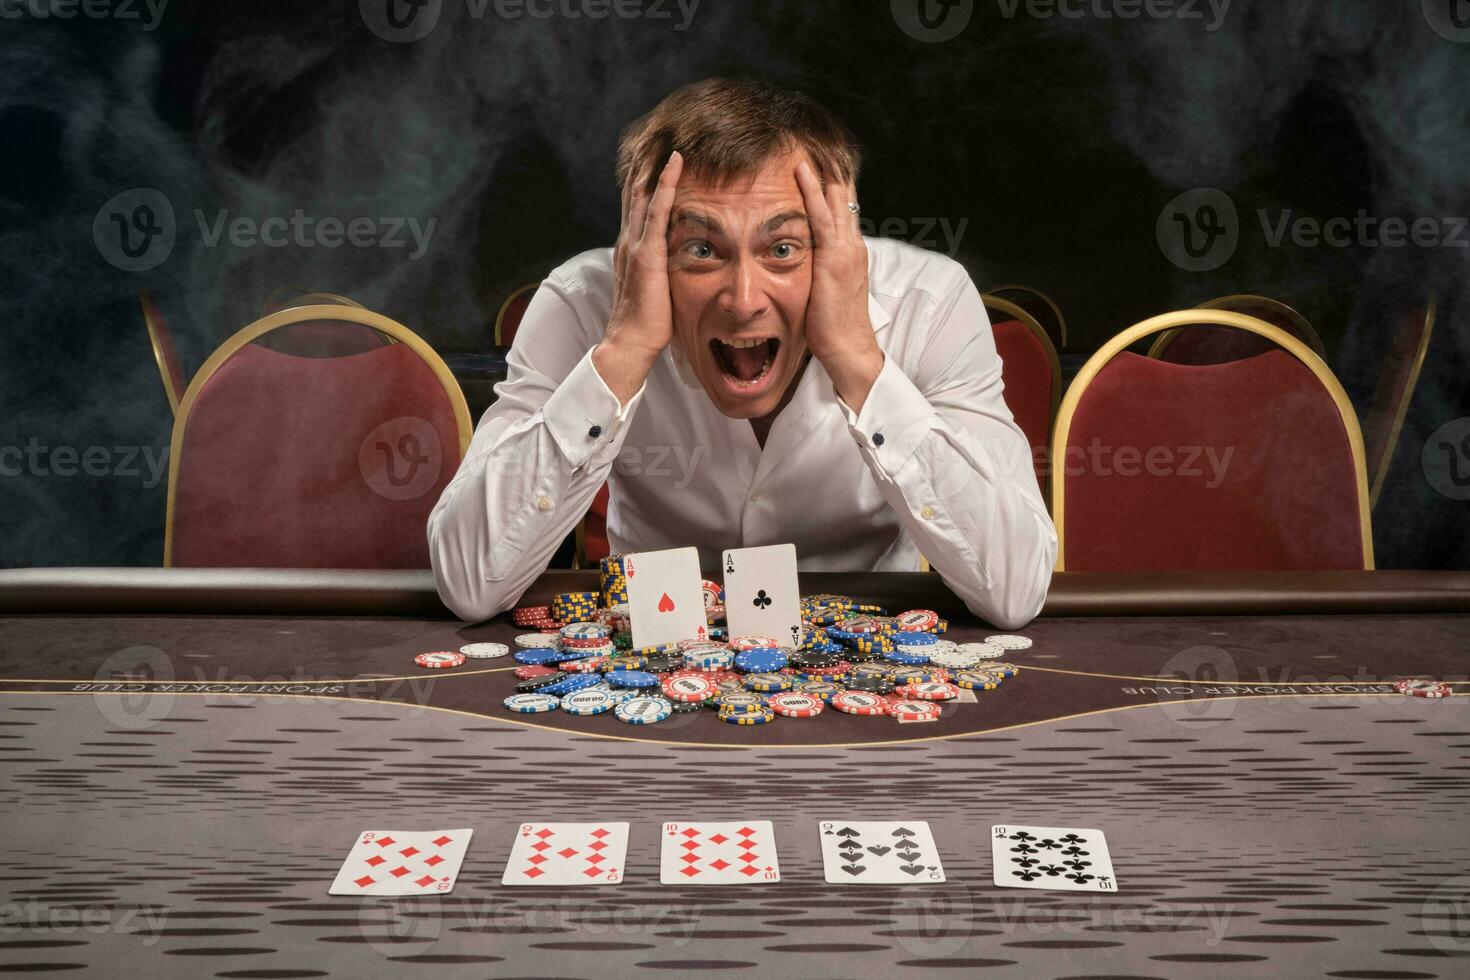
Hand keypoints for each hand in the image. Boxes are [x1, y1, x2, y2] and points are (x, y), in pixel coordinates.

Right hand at [594, 151, 683, 404]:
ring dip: (656, 163)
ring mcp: (636, 244)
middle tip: (662, 134)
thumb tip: (675, 266)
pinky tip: (675, 162)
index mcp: (631, 249)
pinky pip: (657, 208)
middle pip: (637, 190)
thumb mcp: (655, 291)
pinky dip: (665, 183)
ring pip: (644, 192)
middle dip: (648, 163)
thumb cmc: (647, 325)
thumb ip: (661, 272)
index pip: (638, 206)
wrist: (630, 343)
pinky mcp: (647, 252)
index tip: (658, 157)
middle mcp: (629, 240)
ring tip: (669, 134)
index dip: (646, 180)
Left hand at [794, 159, 883, 412]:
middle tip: (807, 137)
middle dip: (826, 166)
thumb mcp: (825, 291)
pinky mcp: (834, 258)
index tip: (813, 157)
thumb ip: (817, 271)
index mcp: (850, 251)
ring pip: (835, 197)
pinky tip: (802, 170)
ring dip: (819, 169)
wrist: (848, 351)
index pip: (841, 207)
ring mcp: (846, 249)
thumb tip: (799, 262)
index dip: (830, 181)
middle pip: (842, 193)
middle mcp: (852, 244)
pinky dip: (812, 190)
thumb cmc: (833, 329)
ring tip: (803, 140)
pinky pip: (822, 215)